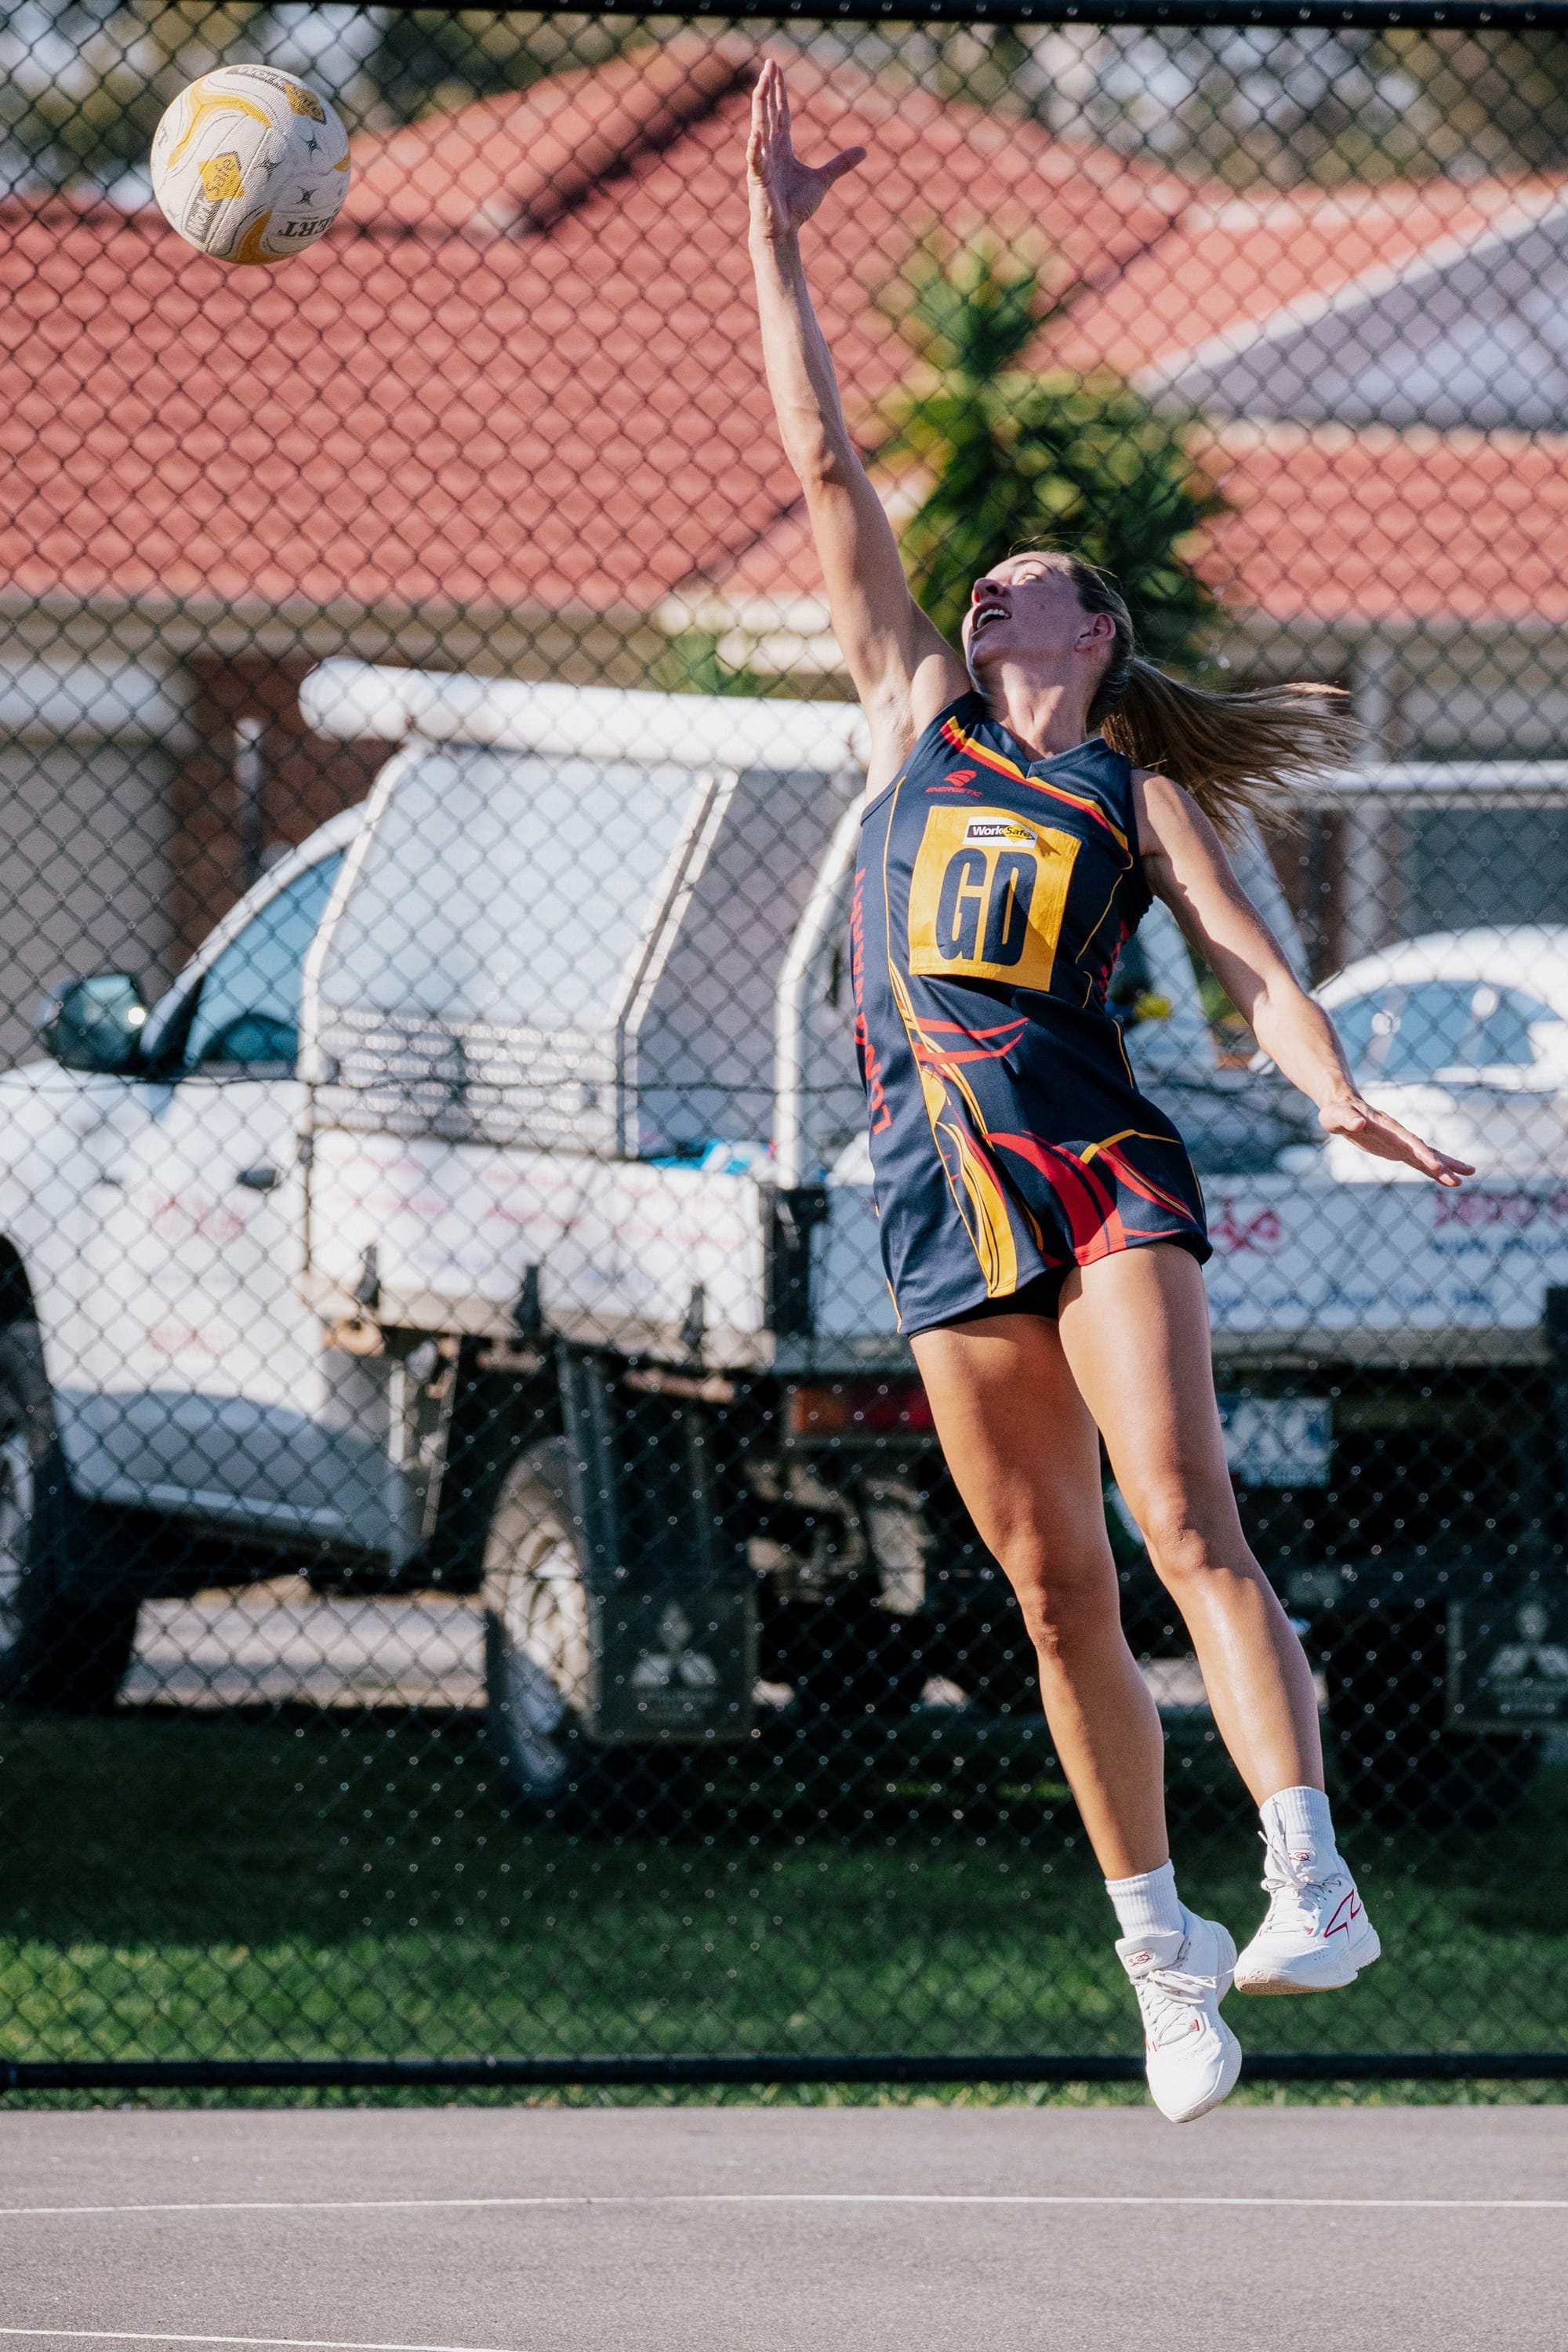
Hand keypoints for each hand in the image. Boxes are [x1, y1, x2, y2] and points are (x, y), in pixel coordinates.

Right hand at [747, 59, 864, 244]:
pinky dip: (755, 148)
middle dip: (768, 89)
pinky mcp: (758, 181)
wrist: (783, 231)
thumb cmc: (796, 207)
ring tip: (760, 85)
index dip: (779, 91)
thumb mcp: (823, 179)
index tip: (776, 69)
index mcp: (782, 148)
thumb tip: (864, 151)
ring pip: (759, 129)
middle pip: (768, 113)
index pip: (781, 113)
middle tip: (768, 64)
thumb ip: (841, 164)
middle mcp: (769, 151)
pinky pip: (755, 161)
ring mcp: (762, 164)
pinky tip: (755, 133)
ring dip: (759, 107)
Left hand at [1317, 1094, 1474, 1187]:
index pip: (1409, 1141)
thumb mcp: (1335, 1117)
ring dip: (1444, 1168)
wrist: (1343, 1107)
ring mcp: (1401, 1143)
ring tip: (1464, 1180)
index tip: (1435, 1164)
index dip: (1422, 1153)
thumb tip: (1358, 1122)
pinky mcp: (1399, 1150)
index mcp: (1387, 1127)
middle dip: (1441, 1165)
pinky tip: (1447, 1179)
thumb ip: (1346, 1119)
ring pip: (1427, 1156)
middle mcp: (1399, 1135)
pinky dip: (1433, 1170)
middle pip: (1424, 1151)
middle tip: (1459, 1180)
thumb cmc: (1337, 1113)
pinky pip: (1420, 1162)